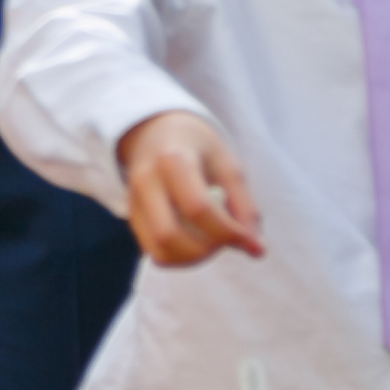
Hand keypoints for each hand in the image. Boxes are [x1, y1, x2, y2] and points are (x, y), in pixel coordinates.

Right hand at [117, 109, 265, 266]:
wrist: (158, 131)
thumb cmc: (199, 149)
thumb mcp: (227, 165)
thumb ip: (244, 207)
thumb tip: (257, 251)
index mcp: (172, 159)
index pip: (197, 207)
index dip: (227, 231)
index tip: (248, 240)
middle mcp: (146, 180)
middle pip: (169, 235)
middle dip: (205, 251)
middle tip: (225, 241)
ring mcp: (133, 200)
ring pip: (159, 251)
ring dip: (192, 258)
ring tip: (211, 242)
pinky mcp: (132, 215)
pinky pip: (154, 252)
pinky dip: (179, 257)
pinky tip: (194, 241)